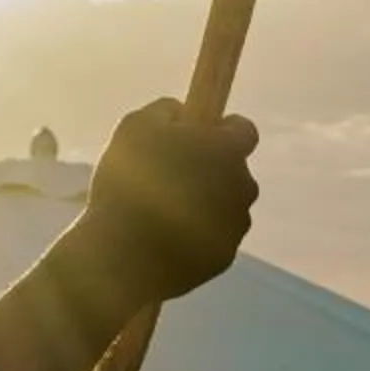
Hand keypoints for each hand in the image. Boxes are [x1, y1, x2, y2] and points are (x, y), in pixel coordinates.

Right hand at [74, 99, 259, 306]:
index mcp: (227, 150)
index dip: (220, 129)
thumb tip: (182, 113)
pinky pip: (213, 237)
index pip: (244, 130)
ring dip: (204, 203)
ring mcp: (235, 227)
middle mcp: (243, 187)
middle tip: (169, 176)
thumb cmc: (130, 184)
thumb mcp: (135, 127)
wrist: (125, 259)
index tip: (194, 136)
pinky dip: (197, 235)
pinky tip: (164, 239)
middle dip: (209, 170)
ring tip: (162, 212)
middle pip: (233, 171)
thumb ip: (166, 110)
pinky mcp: (223, 259)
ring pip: (225, 205)